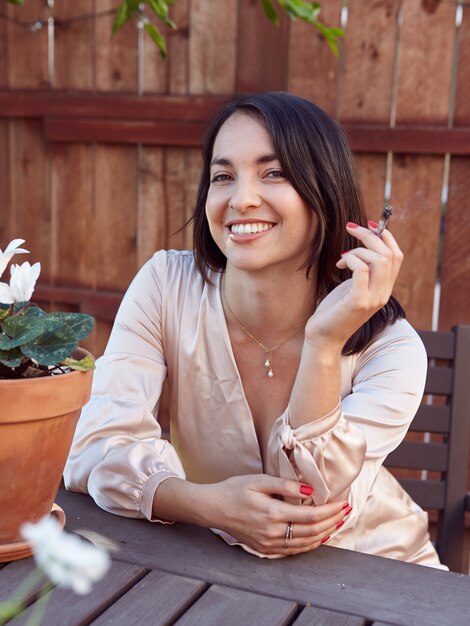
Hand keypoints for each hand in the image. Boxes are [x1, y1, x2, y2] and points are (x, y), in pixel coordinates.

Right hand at [205, 474, 350, 555]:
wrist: (213, 508)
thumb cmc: (235, 490)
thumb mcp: (258, 480)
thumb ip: (284, 485)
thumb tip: (308, 489)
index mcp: (272, 513)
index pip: (310, 515)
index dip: (330, 511)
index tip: (343, 503)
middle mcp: (272, 533)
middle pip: (312, 532)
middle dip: (332, 522)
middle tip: (346, 511)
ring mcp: (269, 544)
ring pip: (305, 544)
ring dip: (324, 534)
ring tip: (337, 523)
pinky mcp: (265, 549)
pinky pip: (293, 550)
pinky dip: (310, 544)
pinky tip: (318, 536)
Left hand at [305, 222, 402, 349]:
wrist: (323, 337)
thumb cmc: (334, 310)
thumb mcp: (352, 286)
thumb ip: (363, 270)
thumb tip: (364, 244)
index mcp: (384, 289)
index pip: (397, 257)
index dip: (386, 237)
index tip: (370, 226)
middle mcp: (383, 294)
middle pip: (389, 254)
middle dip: (370, 236)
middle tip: (351, 229)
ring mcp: (373, 299)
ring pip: (380, 260)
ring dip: (359, 248)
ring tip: (342, 258)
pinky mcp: (358, 301)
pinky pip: (362, 269)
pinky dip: (351, 260)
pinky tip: (339, 265)